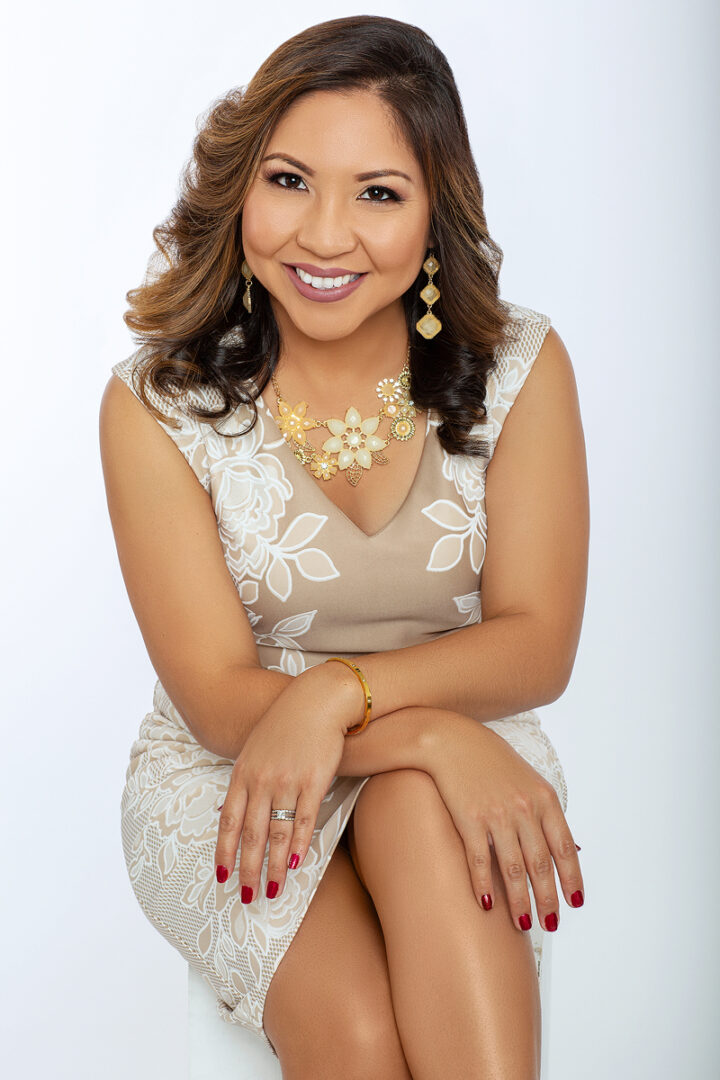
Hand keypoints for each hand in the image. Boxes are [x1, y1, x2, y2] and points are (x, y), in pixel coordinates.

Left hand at [214, 664, 361, 903]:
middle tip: (245, 897)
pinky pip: (304, 821)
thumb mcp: (255, 748)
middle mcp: (261, 780)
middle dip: (246, 870)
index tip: (220, 876)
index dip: (223, 851)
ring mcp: (287, 781)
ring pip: (277, 834)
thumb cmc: (287, 722)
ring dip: (274, 867)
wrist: (318, 698)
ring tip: (272, 890)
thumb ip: (244, 779)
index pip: (227, 821)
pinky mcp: (314, 781)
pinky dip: (299, 846)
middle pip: (250, 835)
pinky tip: (297, 865)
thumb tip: (230, 811)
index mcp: (243, 773)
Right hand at [422, 713, 583, 932]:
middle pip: (541, 865)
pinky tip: (488, 905)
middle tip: (549, 923)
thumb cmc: (491, 760)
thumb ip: (544, 811)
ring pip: (513, 869)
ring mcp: (497, 815)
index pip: (564, 847)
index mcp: (544, 798)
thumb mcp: (528, 779)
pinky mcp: (469, 819)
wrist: (451, 740)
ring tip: (523, 924)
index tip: (575, 902)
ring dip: (520, 901)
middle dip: (547, 899)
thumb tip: (564, 847)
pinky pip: (479, 861)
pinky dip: (484, 886)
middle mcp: (524, 808)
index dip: (572, 878)